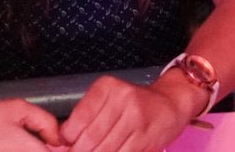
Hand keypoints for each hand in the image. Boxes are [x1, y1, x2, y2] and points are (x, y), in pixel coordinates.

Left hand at [59, 75, 191, 151]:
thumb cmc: (134, 103)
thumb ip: (87, 116)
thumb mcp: (109, 98)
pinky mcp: (145, 137)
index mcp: (106, 88)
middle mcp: (121, 99)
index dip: (67, 141)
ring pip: (104, 150)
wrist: (171, 102)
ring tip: (94, 151)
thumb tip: (63, 141)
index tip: (65, 148)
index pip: (76, 121)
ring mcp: (135, 119)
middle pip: (89, 139)